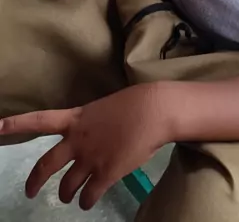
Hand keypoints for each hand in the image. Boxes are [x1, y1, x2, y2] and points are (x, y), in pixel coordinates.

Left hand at [0, 85, 172, 209]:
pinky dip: (87, 201)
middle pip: (46, 165)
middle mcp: (77, 140)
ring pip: (67, 187)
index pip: (39, 120)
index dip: (16, 125)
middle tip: (29, 192)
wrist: (153, 111)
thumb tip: (91, 141)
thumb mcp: (102, 109)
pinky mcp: (105, 174)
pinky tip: (88, 201)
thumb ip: (90, 125)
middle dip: (34, 181)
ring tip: (69, 197)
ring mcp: (90, 158)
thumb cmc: (133, 104)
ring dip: (66, 195)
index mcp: (75, 119)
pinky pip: (89, 196)